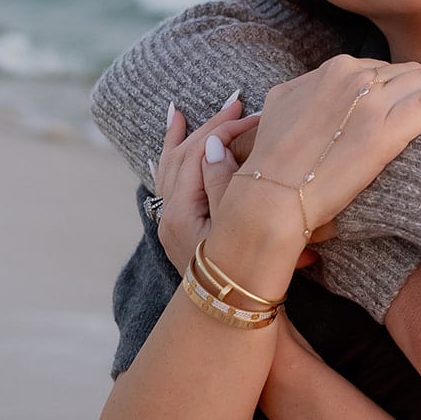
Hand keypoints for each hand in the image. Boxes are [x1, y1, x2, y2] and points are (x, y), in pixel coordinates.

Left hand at [155, 94, 259, 273]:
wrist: (234, 316)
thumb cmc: (246, 274)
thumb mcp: (240, 227)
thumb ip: (224, 184)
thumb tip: (214, 145)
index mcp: (181, 213)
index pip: (200, 154)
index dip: (226, 129)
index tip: (254, 115)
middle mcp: (168, 216)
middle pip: (182, 157)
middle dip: (208, 127)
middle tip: (235, 102)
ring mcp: (170, 224)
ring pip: (169, 168)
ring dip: (180, 138)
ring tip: (178, 112)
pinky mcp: (178, 230)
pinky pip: (168, 185)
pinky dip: (170, 162)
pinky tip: (166, 151)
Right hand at [236, 55, 420, 236]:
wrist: (273, 195)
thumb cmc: (273, 158)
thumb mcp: (283, 102)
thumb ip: (309, 86)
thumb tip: (321, 83)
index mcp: (331, 69)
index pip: (378, 67)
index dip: (396, 80)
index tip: (408, 91)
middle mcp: (353, 78)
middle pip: (404, 70)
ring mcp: (371, 103)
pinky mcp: (386, 132)